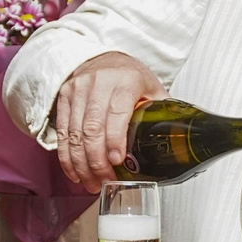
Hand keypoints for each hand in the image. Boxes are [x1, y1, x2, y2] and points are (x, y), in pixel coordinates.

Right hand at [50, 53, 163, 190]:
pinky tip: (74, 171)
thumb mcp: (152, 87)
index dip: (115, 140)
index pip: (117, 114)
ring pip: (74, 133)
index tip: (117, 162)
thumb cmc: (130, 76)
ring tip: (90, 182)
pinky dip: (66, 156)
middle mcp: (99, 83)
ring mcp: (78, 90)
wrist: (103, 58)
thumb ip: (163, 111)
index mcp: (126, 81)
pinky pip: (62, 131)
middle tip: (104, 181)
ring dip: (80, 163)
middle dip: (96, 161)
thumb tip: (179, 139)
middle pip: (92, 128)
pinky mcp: (64, 97)